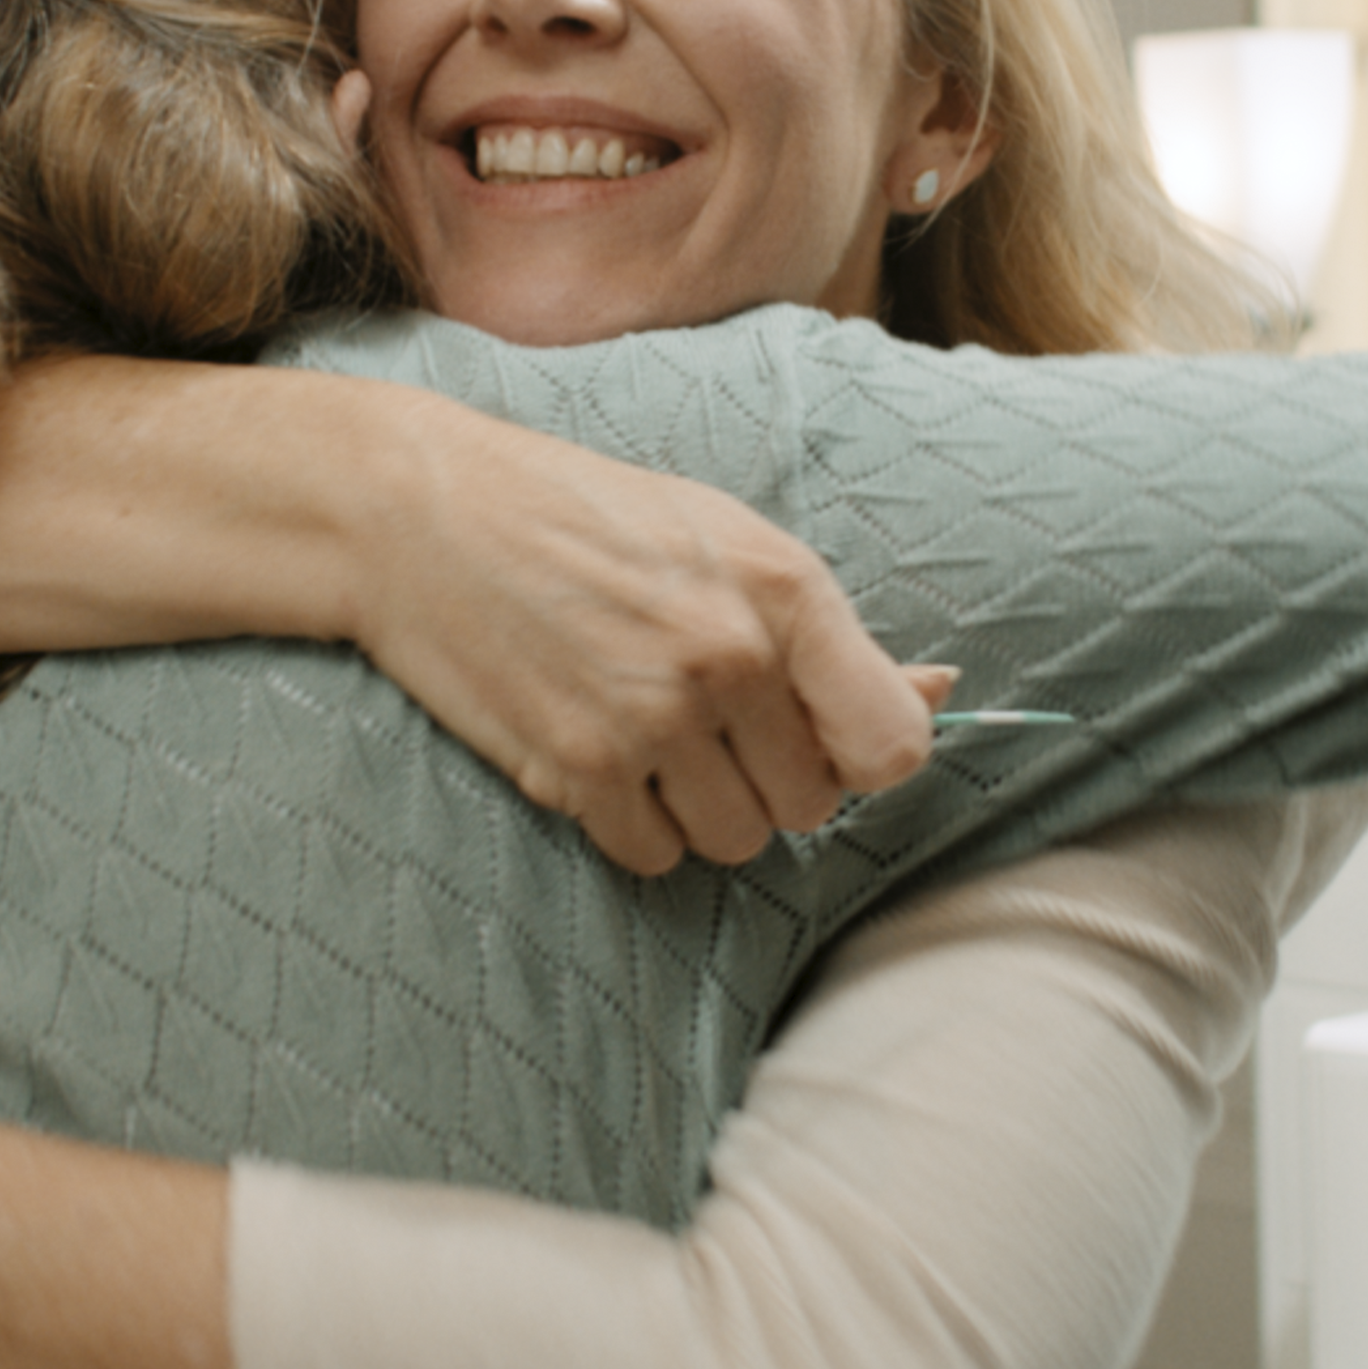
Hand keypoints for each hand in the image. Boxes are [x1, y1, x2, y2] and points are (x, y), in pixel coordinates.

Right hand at [357, 401, 946, 873]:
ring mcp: (651, 719)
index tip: (824, 737)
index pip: (891, 744)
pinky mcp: (576, 769)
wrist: (425, 514)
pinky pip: (653, 854)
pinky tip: (602, 754)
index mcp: (783, 589)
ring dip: (703, 808)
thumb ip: (830, 635)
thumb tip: (942, 693)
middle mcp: (728, 657)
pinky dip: (635, 825)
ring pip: (735, 840)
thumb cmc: (589, 519)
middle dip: (770, 778)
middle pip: (809, 804)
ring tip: (652, 731)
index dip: (863, 756)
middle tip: (709, 718)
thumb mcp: (726, 539)